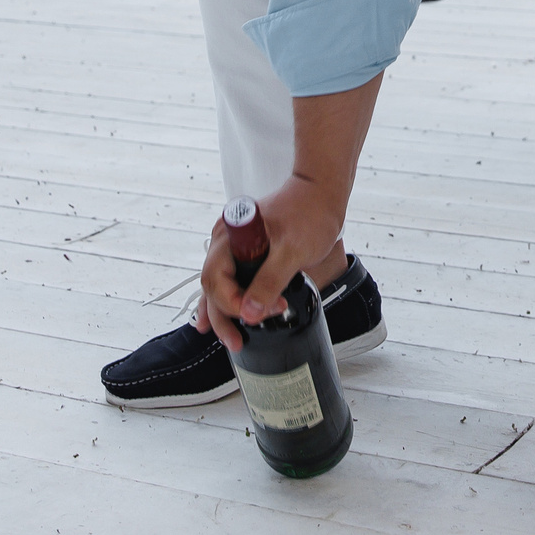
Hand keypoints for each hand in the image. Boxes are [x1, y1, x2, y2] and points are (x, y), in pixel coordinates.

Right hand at [199, 171, 351, 349]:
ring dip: (223, 311)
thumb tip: (250, 313)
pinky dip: (227, 298)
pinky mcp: (246, 250)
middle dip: (223, 316)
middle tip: (236, 342)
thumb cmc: (309, 215)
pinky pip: (229, 277)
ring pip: (218, 284)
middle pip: (212, 285)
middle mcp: (225, 240)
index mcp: (230, 236)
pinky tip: (215, 316)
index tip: (262, 313)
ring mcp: (233, 244)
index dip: (235, 303)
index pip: (217, 280)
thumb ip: (270, 281)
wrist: (321, 192)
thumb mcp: (292, 252)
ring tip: (230, 339)